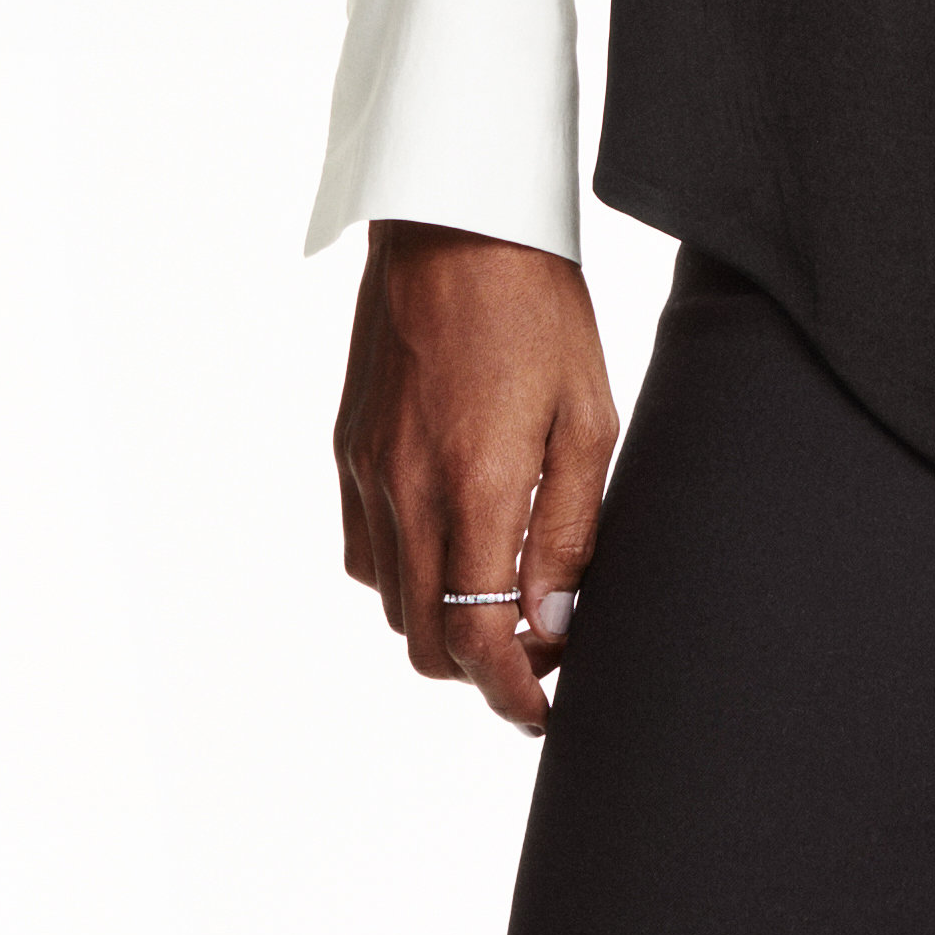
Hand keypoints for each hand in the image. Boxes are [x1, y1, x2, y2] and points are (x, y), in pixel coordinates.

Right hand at [335, 224, 618, 736]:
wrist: (453, 224)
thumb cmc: (539, 311)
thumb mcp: (586, 417)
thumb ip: (569, 528)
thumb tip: (553, 623)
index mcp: (474, 485)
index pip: (479, 639)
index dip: (514, 694)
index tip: (547, 710)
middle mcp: (406, 491)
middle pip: (427, 642)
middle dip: (482, 671)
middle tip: (539, 655)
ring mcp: (367, 472)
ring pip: (393, 604)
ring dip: (445, 624)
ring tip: (504, 597)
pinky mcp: (348, 451)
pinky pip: (366, 552)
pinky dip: (406, 576)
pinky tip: (455, 544)